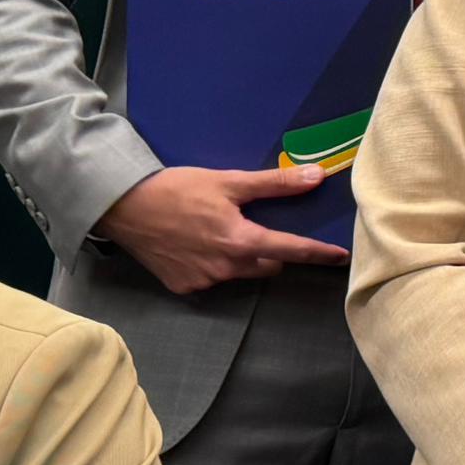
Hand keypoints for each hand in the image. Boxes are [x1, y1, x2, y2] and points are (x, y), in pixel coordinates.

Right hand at [94, 162, 347, 295]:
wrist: (123, 207)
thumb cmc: (178, 189)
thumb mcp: (229, 181)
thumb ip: (275, 184)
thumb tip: (317, 176)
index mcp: (241, 242)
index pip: (291, 251)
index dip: (318, 254)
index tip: (340, 258)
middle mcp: (226, 268)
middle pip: (267, 265)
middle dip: (272, 250)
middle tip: (260, 227)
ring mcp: (203, 282)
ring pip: (240, 273)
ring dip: (242, 257)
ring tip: (223, 231)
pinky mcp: (183, 288)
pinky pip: (212, 279)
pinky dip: (214, 265)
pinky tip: (198, 245)